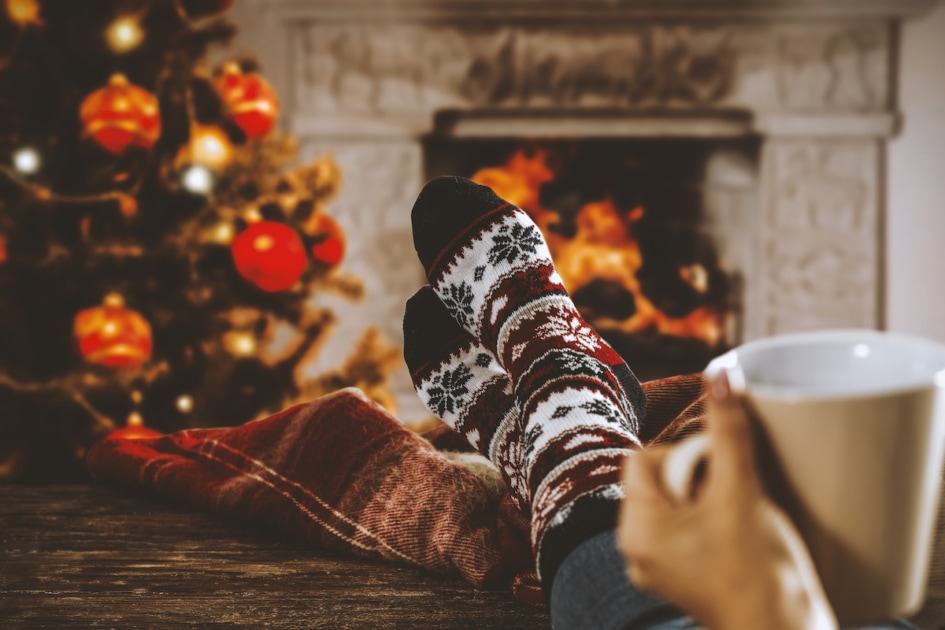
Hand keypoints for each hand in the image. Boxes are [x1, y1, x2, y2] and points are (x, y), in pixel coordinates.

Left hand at [617, 373, 836, 629]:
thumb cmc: (758, 573)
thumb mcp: (741, 491)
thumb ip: (728, 430)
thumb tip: (720, 374)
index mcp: (636, 528)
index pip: (642, 458)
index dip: (682, 452)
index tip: (718, 469)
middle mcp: (635, 549)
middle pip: (658, 479)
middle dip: (697, 476)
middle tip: (731, 495)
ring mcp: (657, 567)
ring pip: (675, 503)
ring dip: (707, 497)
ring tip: (736, 517)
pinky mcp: (681, 577)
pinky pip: (685, 529)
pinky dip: (710, 522)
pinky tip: (737, 536)